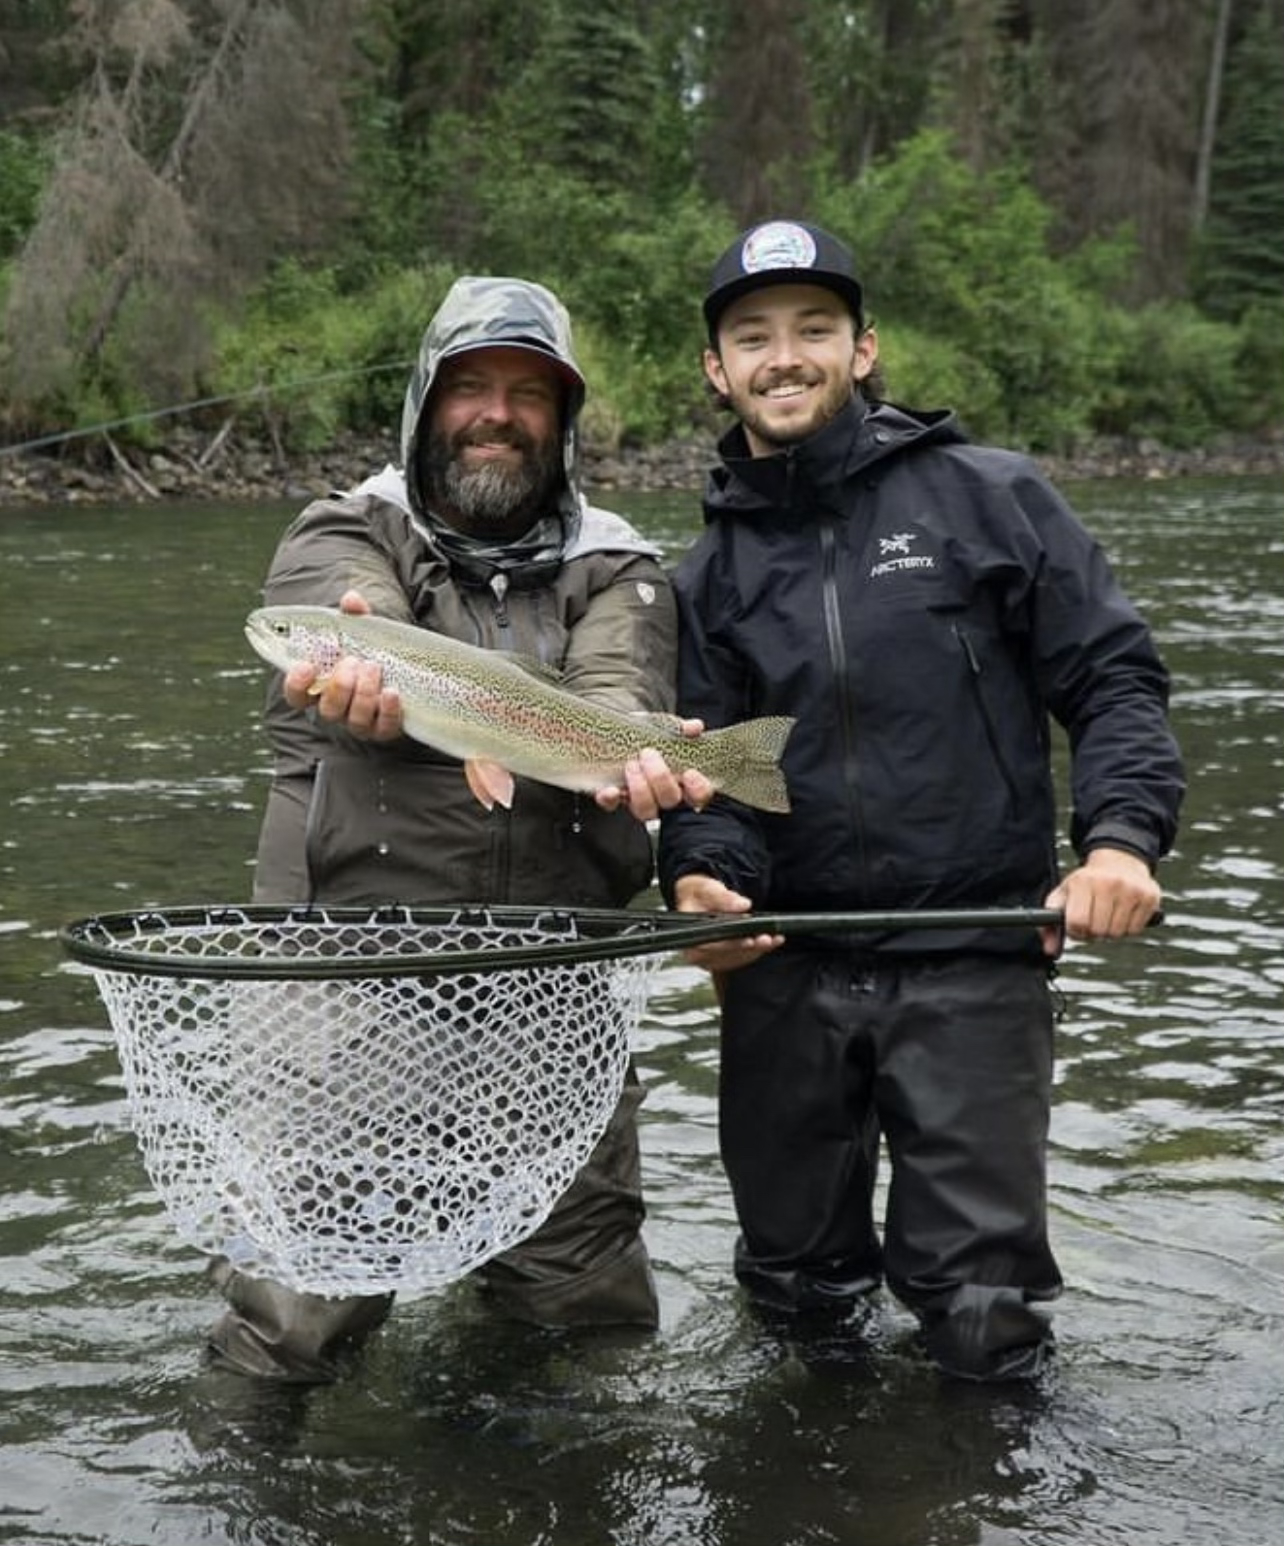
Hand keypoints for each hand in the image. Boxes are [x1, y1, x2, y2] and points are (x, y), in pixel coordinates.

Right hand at [282, 588, 404, 741]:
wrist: (408, 673)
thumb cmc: (372, 652)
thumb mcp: (362, 632)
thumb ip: (353, 617)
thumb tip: (351, 599)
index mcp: (321, 687)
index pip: (297, 696)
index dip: (296, 685)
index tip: (306, 665)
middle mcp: (338, 709)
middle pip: (327, 710)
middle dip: (339, 686)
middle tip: (352, 661)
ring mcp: (361, 721)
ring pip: (355, 720)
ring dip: (364, 694)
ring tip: (374, 667)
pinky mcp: (385, 728)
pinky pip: (384, 728)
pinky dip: (388, 710)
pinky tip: (393, 692)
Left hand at [594, 722, 714, 820]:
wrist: (618, 730)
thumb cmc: (649, 733)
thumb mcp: (665, 726)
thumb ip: (680, 728)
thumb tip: (694, 728)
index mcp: (683, 781)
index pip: (699, 795)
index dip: (698, 789)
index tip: (689, 773)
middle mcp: (663, 796)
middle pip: (670, 801)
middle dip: (660, 778)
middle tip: (649, 754)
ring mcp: (640, 800)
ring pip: (645, 810)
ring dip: (639, 789)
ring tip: (631, 765)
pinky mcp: (615, 798)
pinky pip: (613, 806)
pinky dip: (610, 799)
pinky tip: (610, 789)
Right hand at [672, 873, 781, 974]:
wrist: (699, 898)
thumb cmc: (698, 895)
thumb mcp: (706, 889)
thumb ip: (723, 897)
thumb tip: (741, 905)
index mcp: (690, 936)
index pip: (710, 946)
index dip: (731, 945)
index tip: (749, 940)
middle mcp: (697, 952)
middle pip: (726, 956)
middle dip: (749, 948)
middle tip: (766, 939)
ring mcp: (710, 958)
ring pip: (737, 959)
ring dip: (757, 950)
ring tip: (773, 939)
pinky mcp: (723, 959)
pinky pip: (742, 958)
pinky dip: (758, 950)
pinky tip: (771, 942)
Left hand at [1041, 846, 1161, 955]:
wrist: (1119, 861)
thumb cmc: (1088, 882)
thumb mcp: (1064, 894)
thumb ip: (1050, 921)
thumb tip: (1050, 949)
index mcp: (1083, 881)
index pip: (1077, 922)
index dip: (1075, 931)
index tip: (1077, 926)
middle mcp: (1108, 883)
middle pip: (1098, 931)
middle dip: (1092, 932)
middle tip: (1093, 921)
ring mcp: (1131, 889)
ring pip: (1117, 933)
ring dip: (1110, 931)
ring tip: (1107, 916)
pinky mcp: (1149, 896)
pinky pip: (1135, 930)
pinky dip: (1127, 928)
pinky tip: (1122, 913)